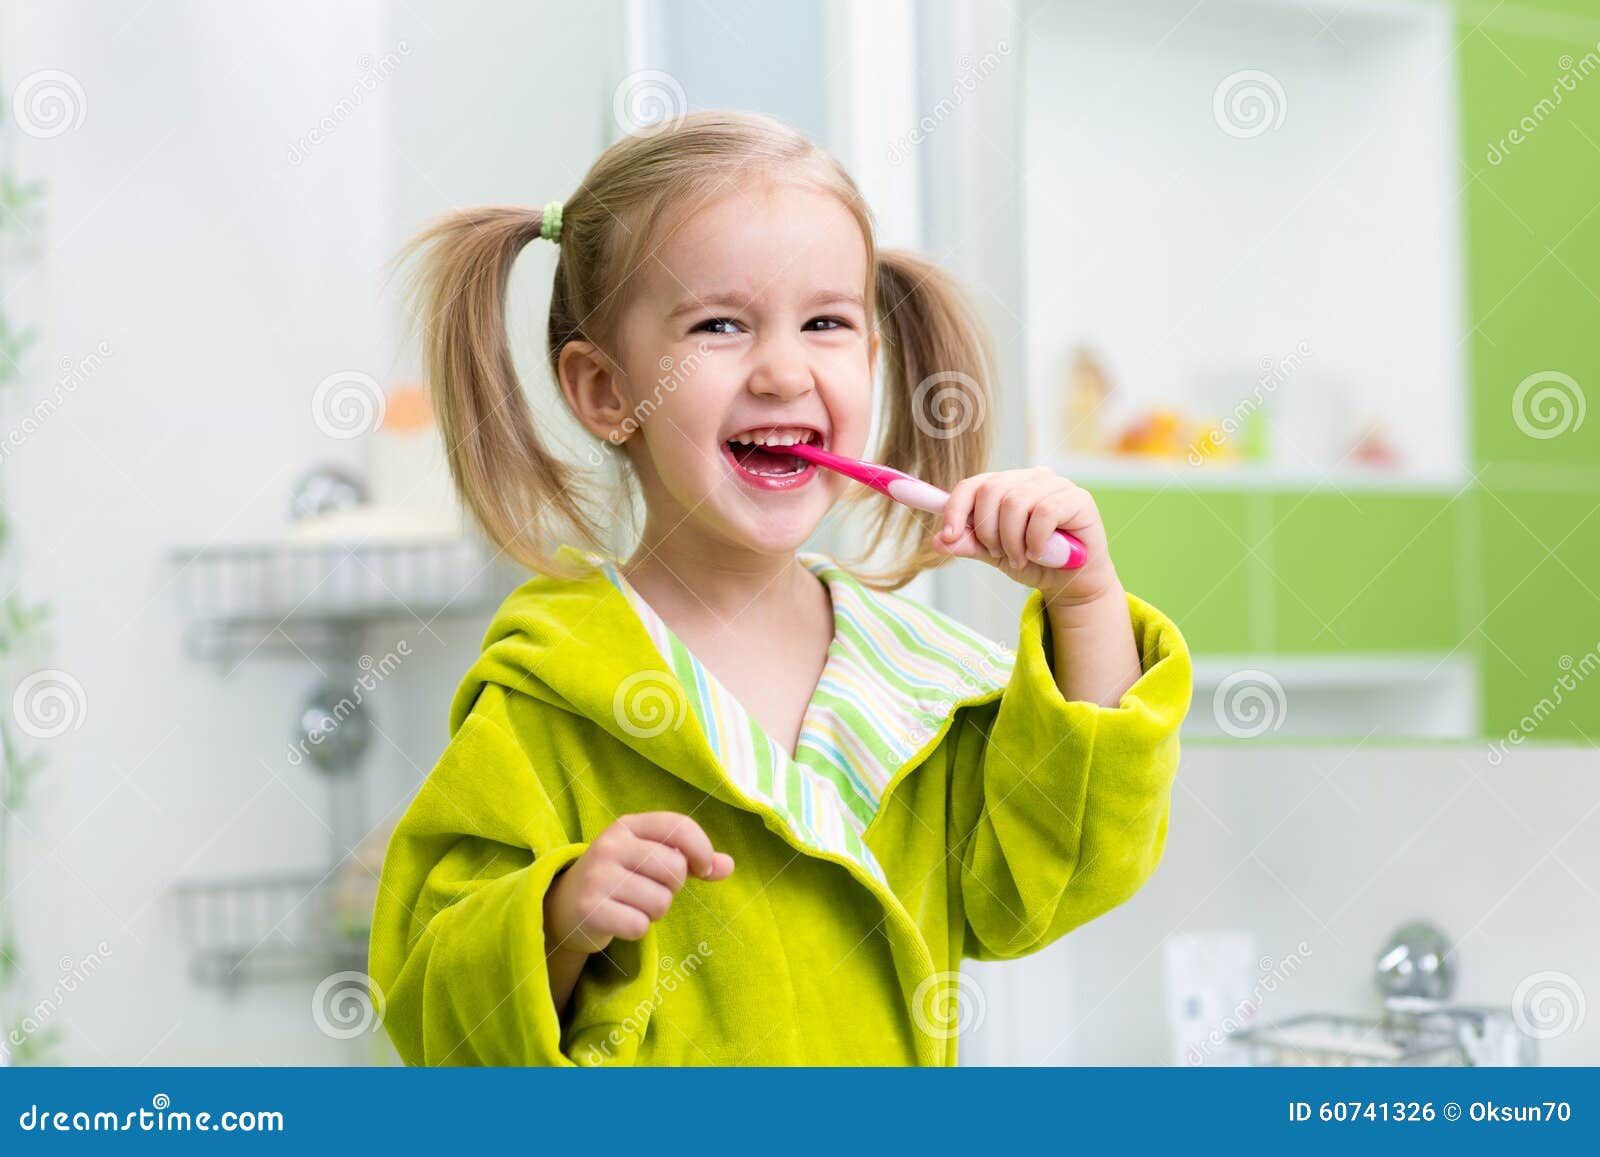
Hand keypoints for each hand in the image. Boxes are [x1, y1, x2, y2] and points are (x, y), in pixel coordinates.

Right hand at [544, 811, 734, 956]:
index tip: (702, 869)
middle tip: (650, 889)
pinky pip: (640, 925)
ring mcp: (597, 876)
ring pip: (660, 901)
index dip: (701, 850)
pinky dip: (637, 929)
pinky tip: (620, 920)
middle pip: (674, 869)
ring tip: (633, 904)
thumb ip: (690, 859)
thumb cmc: (619, 879)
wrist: (563, 907)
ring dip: (655, 911)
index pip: (679, 826)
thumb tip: (728, 866)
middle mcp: (610, 845)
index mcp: (628, 825)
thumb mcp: (649, 858)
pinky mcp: (590, 909)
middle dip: (672, 887)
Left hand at [931, 467, 1119, 607]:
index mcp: (1006, 485)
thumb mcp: (994, 555)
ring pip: (1016, 502)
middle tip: (998, 554)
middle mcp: (1029, 478)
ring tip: (1020, 558)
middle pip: (991, 491)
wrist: (1070, 583)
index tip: (948, 536)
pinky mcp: (1078, 498)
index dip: (955, 508)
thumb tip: (938, 540)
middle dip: (987, 530)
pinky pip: (1045, 512)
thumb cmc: (1034, 561)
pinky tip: (1040, 553)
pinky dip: (1036, 540)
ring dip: (1012, 540)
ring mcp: (1055, 484)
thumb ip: (969, 544)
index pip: (972, 485)